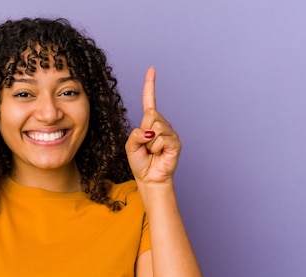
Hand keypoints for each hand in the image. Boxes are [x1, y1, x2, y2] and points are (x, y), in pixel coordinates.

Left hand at [125, 67, 180, 184]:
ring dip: (148, 143)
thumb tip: (149, 131)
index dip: (150, 85)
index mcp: (149, 122)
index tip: (152, 69)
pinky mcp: (175, 142)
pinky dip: (156, 148)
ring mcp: (170, 132)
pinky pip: (161, 139)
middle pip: (150, 114)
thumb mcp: (130, 145)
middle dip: (144, 131)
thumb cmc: (140, 162)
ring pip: (155, 127)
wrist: (149, 178)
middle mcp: (161, 124)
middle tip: (145, 145)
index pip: (150, 101)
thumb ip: (135, 134)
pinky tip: (158, 154)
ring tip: (151, 151)